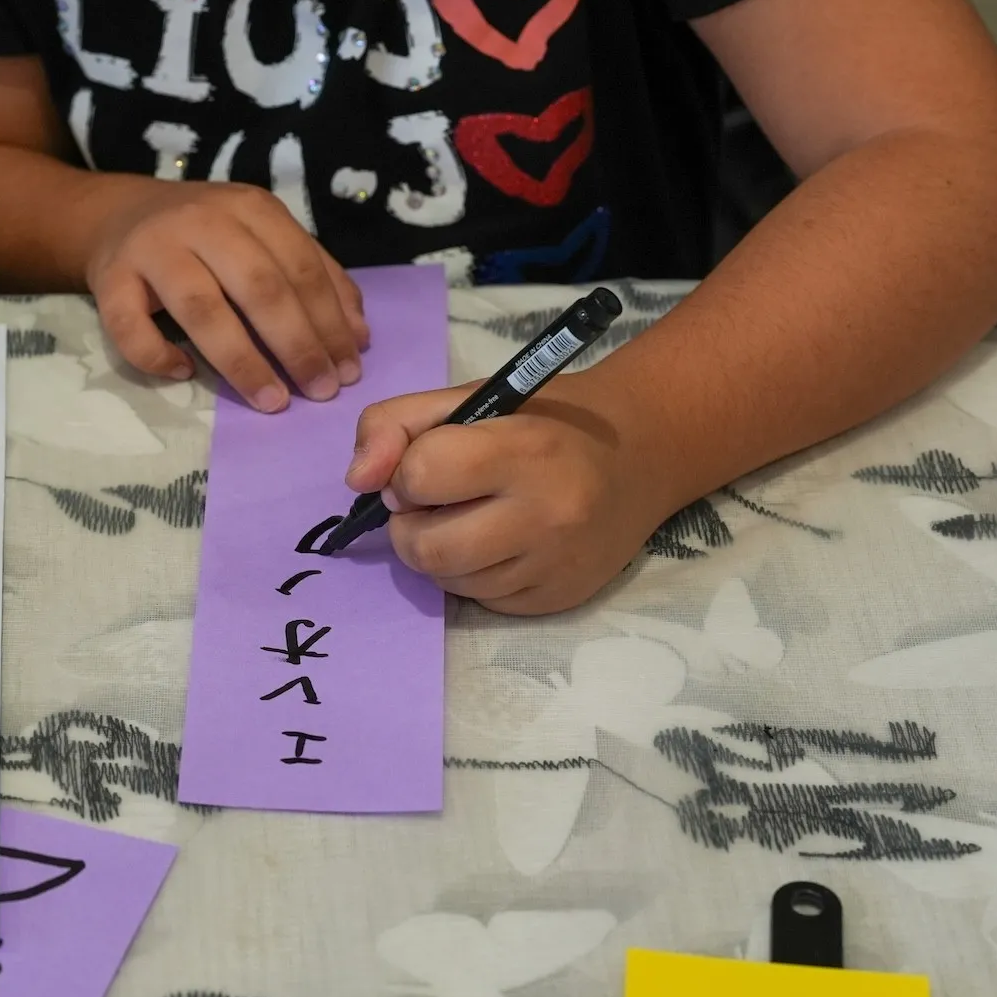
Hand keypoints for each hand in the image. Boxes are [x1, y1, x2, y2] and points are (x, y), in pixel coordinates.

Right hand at [80, 179, 369, 411]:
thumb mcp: (263, 238)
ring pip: (202, 308)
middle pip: (259, 286)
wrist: (120, 214)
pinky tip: (184, 373)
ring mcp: (153, 248)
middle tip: (320, 390)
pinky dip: (157, 355)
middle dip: (297, 344)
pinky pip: (130, 325)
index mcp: (249, 209)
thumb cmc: (206, 236)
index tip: (348, 370)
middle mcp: (202, 221)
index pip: (300, 268)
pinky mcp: (109, 278)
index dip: (328, 322)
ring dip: (242, 360)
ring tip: (272, 400)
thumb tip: (359, 336)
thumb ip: (312, 276)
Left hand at [345, 371, 675, 612]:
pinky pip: (477, 600)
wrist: (638, 457)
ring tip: (469, 516)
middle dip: (409, 522)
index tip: (426, 462)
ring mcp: (554, 565)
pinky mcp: (556, 600)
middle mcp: (547, 514)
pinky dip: (470, 574)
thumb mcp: (469, 396)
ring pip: (445, 580)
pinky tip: (498, 542)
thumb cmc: (543, 419)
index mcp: (525, 449)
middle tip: (435, 499)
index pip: (421, 474)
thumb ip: (395, 424)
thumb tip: (357, 481)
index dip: (406, 470)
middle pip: (424, 546)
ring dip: (437, 549)